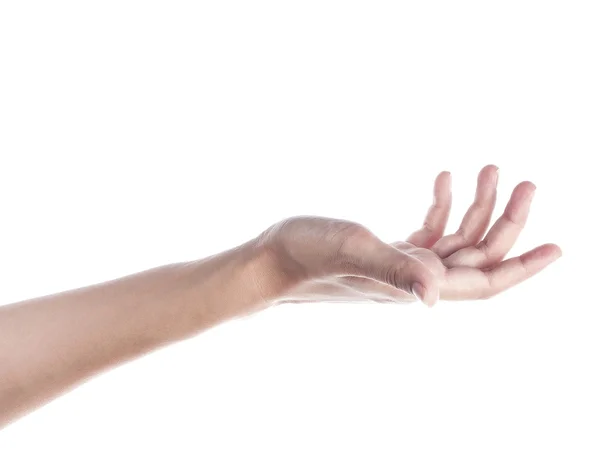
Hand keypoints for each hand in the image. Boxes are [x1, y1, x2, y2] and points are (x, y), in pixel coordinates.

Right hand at [256, 165, 561, 306]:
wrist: (271, 261)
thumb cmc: (305, 256)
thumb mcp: (352, 250)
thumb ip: (394, 270)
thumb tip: (434, 295)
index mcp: (414, 284)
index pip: (482, 282)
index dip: (521, 267)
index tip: (557, 246)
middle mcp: (414, 280)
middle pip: (476, 257)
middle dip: (505, 221)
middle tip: (525, 182)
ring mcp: (401, 266)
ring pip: (455, 242)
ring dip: (476, 209)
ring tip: (488, 169)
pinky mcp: (385, 252)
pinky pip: (428, 233)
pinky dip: (442, 208)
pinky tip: (444, 181)